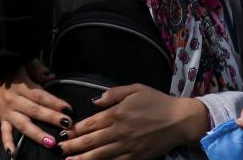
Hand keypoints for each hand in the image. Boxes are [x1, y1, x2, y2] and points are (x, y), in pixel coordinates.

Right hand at [0, 64, 72, 154]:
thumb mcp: (23, 63)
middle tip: (67, 125)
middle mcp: (13, 100)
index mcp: (20, 85)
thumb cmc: (10, 70)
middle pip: (34, 110)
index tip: (68, 109)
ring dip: (37, 134)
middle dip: (51, 118)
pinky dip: (8, 143)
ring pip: (23, 124)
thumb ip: (37, 68)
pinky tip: (14, 154)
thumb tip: (51, 77)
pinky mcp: (2, 119)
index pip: (39, 95)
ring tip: (51, 143)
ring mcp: (7, 111)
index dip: (54, 102)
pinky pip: (5, 132)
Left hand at [59, 84, 207, 159]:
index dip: (76, 130)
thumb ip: (113, 93)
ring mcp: (129, 146)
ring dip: (85, 158)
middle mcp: (120, 131)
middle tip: (60, 149)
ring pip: (102, 155)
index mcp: (117, 114)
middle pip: (92, 141)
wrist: (181, 120)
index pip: (91, 124)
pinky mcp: (139, 157)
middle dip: (74, 146)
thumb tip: (95, 100)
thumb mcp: (134, 89)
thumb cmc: (158, 101)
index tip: (64, 133)